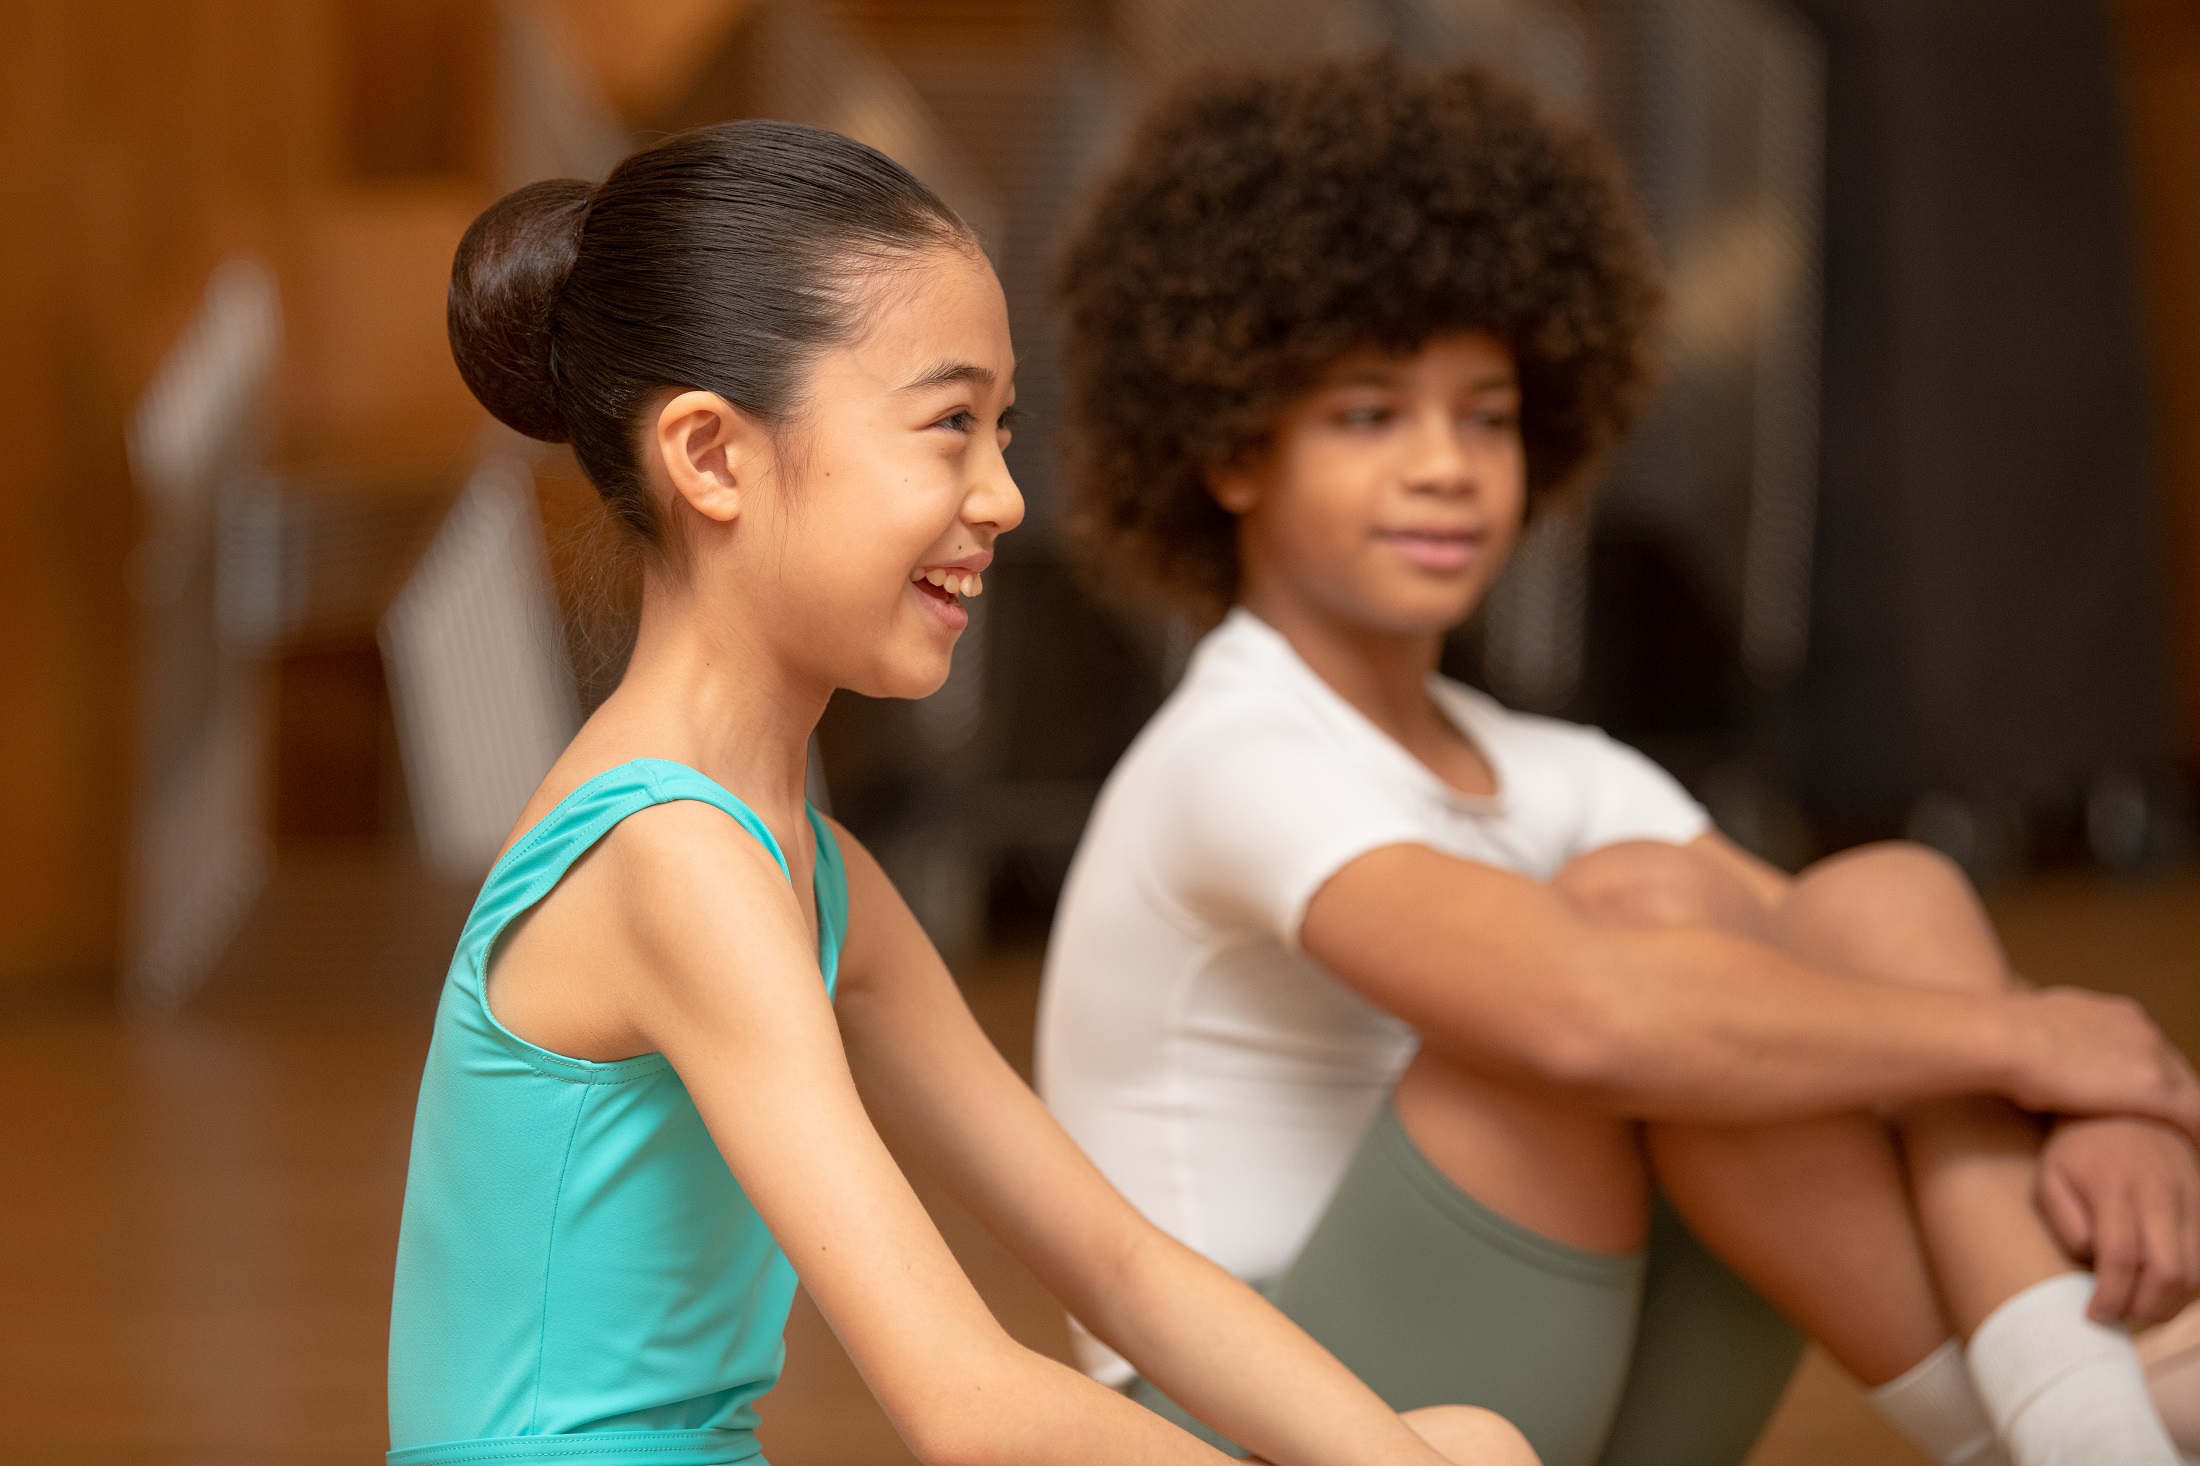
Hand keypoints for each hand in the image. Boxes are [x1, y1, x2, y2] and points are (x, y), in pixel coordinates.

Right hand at [2010, 988, 2199, 1143]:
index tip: (2133, 1099)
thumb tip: (2031, 1045)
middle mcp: (2141, 1027)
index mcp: (2115, 1012)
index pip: (2145, 1048)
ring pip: (2188, 1091)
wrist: (2003, 1039)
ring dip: (2184, 1116)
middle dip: (2168, 1096)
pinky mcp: (2157, 1088)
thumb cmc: (2001, 1039)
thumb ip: (2050, 1036)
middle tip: (2166, 1127)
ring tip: (2181, 1142)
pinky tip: (2191, 1153)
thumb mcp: (2032, 1026)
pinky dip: (2195, 1134)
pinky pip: (2195, 1116)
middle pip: (2173, 1067)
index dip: (2141, 1077)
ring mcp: (2152, 1055)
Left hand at [2037, 1116, 2199, 1325]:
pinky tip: (2160, 1291)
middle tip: (2119, 1318)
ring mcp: (2191, 1200)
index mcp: (2115, 1188)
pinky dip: (2188, 1288)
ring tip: (2139, 1309)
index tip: (2093, 1315)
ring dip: (2170, 1305)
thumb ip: (2063, 1218)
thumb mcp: (2050, 1176)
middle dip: (2145, 1309)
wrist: (2125, 1109)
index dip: (2110, 1297)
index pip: (2121, 1258)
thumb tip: (2088, 1257)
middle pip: (2169, 1273)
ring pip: (2196, 1274)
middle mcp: (2161, 1195)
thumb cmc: (2078, 1150)